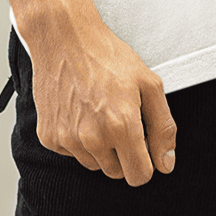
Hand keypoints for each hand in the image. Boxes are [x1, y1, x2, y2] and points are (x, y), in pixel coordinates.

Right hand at [26, 4, 176, 186]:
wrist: (65, 38)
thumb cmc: (108, 56)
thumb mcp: (149, 83)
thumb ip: (163, 127)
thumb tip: (166, 164)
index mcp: (122, 126)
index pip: (139, 176)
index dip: (146, 161)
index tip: (142, 143)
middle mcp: (93, 139)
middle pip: (117, 172)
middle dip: (123, 153)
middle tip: (119, 118)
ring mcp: (68, 139)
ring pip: (94, 164)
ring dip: (100, 147)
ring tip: (99, 110)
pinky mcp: (49, 137)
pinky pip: (72, 153)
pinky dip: (78, 139)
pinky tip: (79, 110)